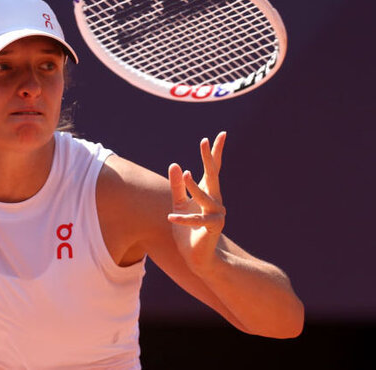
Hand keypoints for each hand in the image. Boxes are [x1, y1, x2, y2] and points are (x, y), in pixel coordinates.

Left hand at [167, 132, 226, 272]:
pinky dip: (182, 219)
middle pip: (212, 176)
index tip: (221, 134)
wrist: (196, 256)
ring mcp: (215, 215)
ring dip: (194, 187)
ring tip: (186, 174)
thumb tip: (176, 165)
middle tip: (205, 142)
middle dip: (209, 159)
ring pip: (205, 198)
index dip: (214, 153)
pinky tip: (171, 216)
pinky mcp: (211, 229)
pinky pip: (194, 221)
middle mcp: (215, 201)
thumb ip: (177, 186)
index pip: (212, 169)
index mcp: (207, 193)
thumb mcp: (179, 204)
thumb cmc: (188, 230)